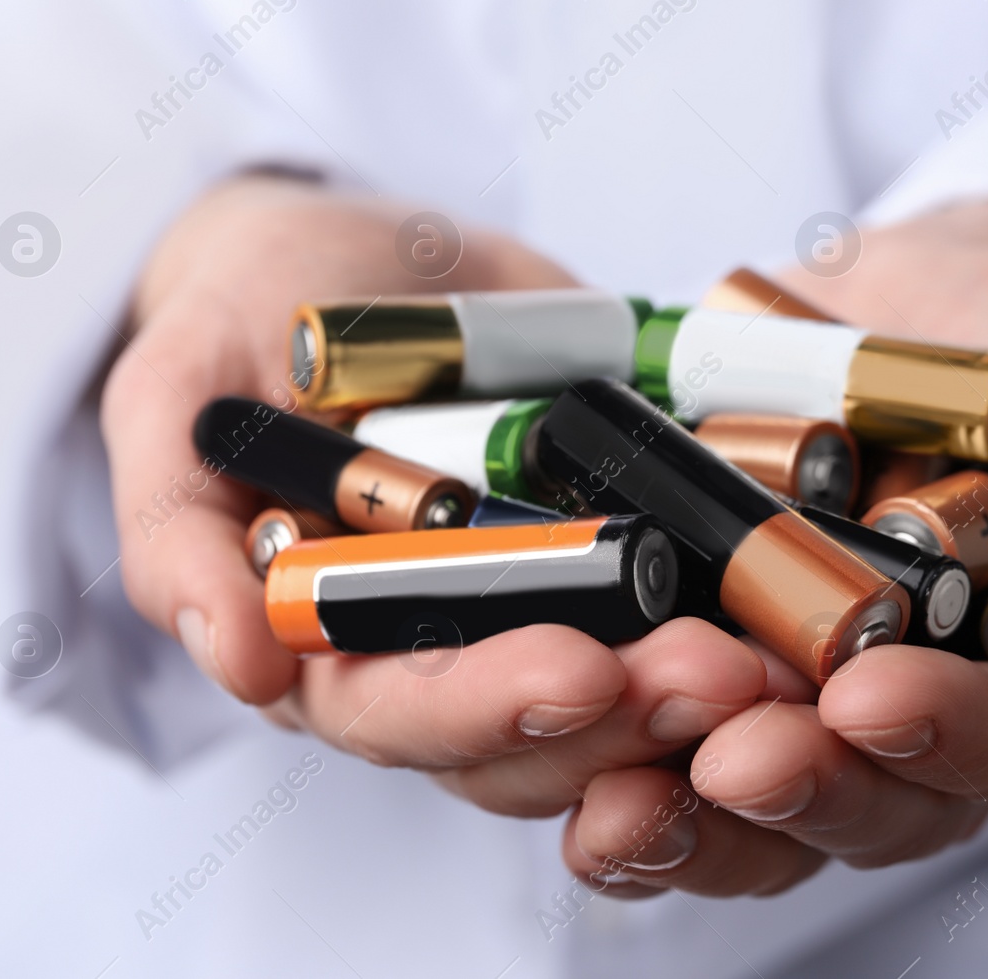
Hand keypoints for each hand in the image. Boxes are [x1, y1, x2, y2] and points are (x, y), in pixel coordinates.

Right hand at [102, 176, 764, 805]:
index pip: (403, 718)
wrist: (350, 255)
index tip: (572, 674)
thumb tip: (242, 662)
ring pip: (628, 696)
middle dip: (628, 715)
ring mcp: (542, 608)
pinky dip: (751, 611)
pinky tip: (809, 597)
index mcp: (327, 648)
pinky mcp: (622, 552)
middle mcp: (441, 654)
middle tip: (720, 676)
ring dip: (705, 691)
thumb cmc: (243, 319)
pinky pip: (692, 601)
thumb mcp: (177, 393)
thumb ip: (180, 525)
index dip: (484, 708)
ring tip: (777, 656)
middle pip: (538, 731)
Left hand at [559, 201, 987, 895]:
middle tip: (738, 751)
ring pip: (739, 799)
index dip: (939, 741)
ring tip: (623, 783)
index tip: (871, 696)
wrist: (937, 289)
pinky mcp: (688, 643)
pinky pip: (642, 728)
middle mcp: (896, 719)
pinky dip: (598, 748)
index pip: (987, 757)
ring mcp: (787, 691)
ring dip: (681, 806)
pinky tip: (556, 750)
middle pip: (855, 803)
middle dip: (796, 784)